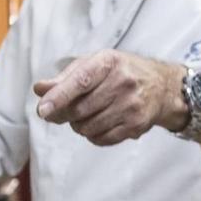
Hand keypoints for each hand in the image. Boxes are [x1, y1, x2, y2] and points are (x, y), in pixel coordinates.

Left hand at [32, 49, 184, 145]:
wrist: (161, 86)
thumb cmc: (119, 72)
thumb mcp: (94, 65)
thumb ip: (65, 78)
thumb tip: (39, 88)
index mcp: (108, 62)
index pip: (80, 81)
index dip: (59, 96)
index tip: (42, 110)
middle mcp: (123, 82)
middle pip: (80, 109)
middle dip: (64, 115)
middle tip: (61, 112)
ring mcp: (131, 105)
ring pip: (88, 127)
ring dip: (78, 126)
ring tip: (86, 115)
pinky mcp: (136, 125)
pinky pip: (101, 139)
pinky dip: (92, 135)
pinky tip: (99, 123)